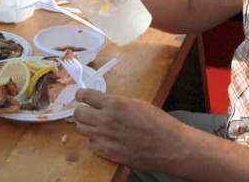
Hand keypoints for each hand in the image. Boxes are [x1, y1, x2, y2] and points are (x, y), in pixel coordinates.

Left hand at [72, 89, 188, 171]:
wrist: (170, 146)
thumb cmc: (157, 123)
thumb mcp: (136, 104)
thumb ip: (115, 103)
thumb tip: (100, 102)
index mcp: (115, 104)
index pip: (85, 95)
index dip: (81, 95)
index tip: (81, 96)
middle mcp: (107, 120)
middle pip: (79, 113)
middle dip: (81, 110)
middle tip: (86, 111)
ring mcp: (106, 138)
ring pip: (82, 129)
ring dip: (87, 126)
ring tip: (97, 126)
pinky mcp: (108, 153)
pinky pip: (92, 145)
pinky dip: (96, 141)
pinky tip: (106, 139)